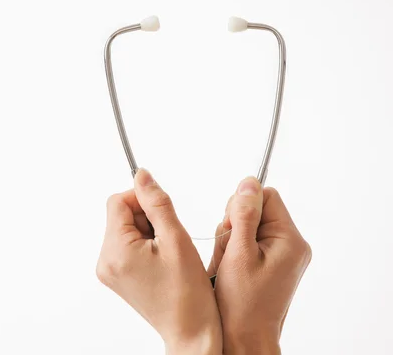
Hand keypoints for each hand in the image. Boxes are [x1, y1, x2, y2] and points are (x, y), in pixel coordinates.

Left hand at [96, 169, 221, 354]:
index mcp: (116, 250)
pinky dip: (144, 244)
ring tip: (167, 251)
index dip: (142, 198)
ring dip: (147, 231)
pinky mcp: (116, 276)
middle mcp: (105, 260)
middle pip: (120, 215)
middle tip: (169, 237)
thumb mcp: (176, 239)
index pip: (118, 202)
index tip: (163, 210)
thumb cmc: (188, 292)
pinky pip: (125, 245)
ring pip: (124, 229)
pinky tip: (161, 260)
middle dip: (146, 217)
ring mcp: (108, 270)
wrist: (189, 330)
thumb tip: (142, 175)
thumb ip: (157, 202)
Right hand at [207, 177, 311, 354]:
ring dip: (231, 241)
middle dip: (234, 226)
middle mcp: (291, 244)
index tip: (231, 230)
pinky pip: (248, 242)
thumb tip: (248, 182)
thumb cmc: (242, 304)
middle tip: (229, 254)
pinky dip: (234, 251)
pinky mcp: (272, 263)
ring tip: (229, 266)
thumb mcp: (238, 254)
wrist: (245, 338)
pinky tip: (231, 270)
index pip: (266, 196)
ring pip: (248, 226)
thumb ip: (244, 215)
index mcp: (290, 240)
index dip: (242, 206)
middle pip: (256, 209)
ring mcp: (282, 255)